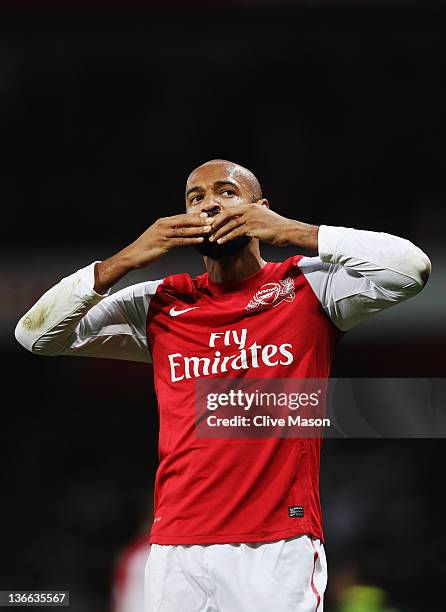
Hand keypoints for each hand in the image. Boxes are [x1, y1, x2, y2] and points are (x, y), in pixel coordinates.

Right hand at [94, 212, 210, 292]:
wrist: (132, 255)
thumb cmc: (145, 247)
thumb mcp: (157, 236)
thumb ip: (168, 232)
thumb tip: (180, 231)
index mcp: (162, 222)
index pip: (181, 217)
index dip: (194, 217)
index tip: (205, 215)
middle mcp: (163, 225)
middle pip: (184, 221)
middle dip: (199, 221)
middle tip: (211, 220)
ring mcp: (163, 234)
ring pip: (184, 231)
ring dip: (198, 230)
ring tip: (209, 230)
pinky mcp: (163, 244)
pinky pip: (180, 241)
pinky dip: (191, 240)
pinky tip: (200, 240)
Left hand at [208, 204, 296, 246]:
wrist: (287, 230)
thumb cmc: (277, 226)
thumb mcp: (265, 216)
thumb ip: (255, 216)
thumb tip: (248, 221)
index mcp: (251, 206)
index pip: (232, 210)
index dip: (221, 216)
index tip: (214, 223)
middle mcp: (249, 210)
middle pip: (227, 215)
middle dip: (216, 223)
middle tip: (209, 230)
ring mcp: (250, 218)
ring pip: (230, 225)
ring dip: (219, 232)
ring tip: (212, 239)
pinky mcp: (252, 228)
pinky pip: (235, 233)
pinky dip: (226, 237)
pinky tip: (221, 242)